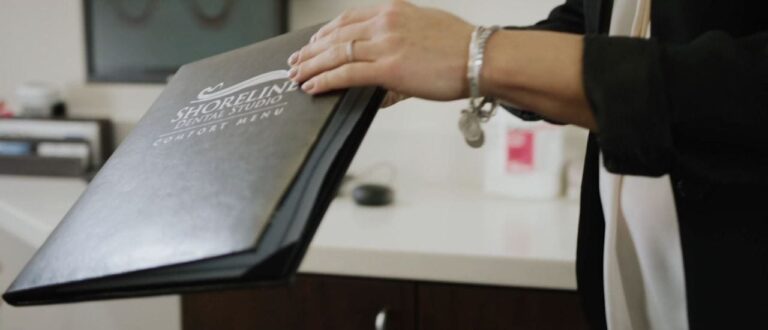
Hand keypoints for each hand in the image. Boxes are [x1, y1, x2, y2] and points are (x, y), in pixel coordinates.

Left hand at [288, 1, 473, 102]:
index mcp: (394, 10)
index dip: (325, 33)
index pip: (348, 19)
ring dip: (312, 66)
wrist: (482, 58)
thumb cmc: (463, 48)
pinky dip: (325, 80)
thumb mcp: (426, 31)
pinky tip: (313, 86)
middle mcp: (385, 22)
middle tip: (295, 62)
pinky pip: (346, 74)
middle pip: (336, 35)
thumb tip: (389, 65)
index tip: (313, 43)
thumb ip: (402, 42)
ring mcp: (385, 44)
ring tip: (297, 76)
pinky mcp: (388, 68)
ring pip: (336, 53)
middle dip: (311, 51)